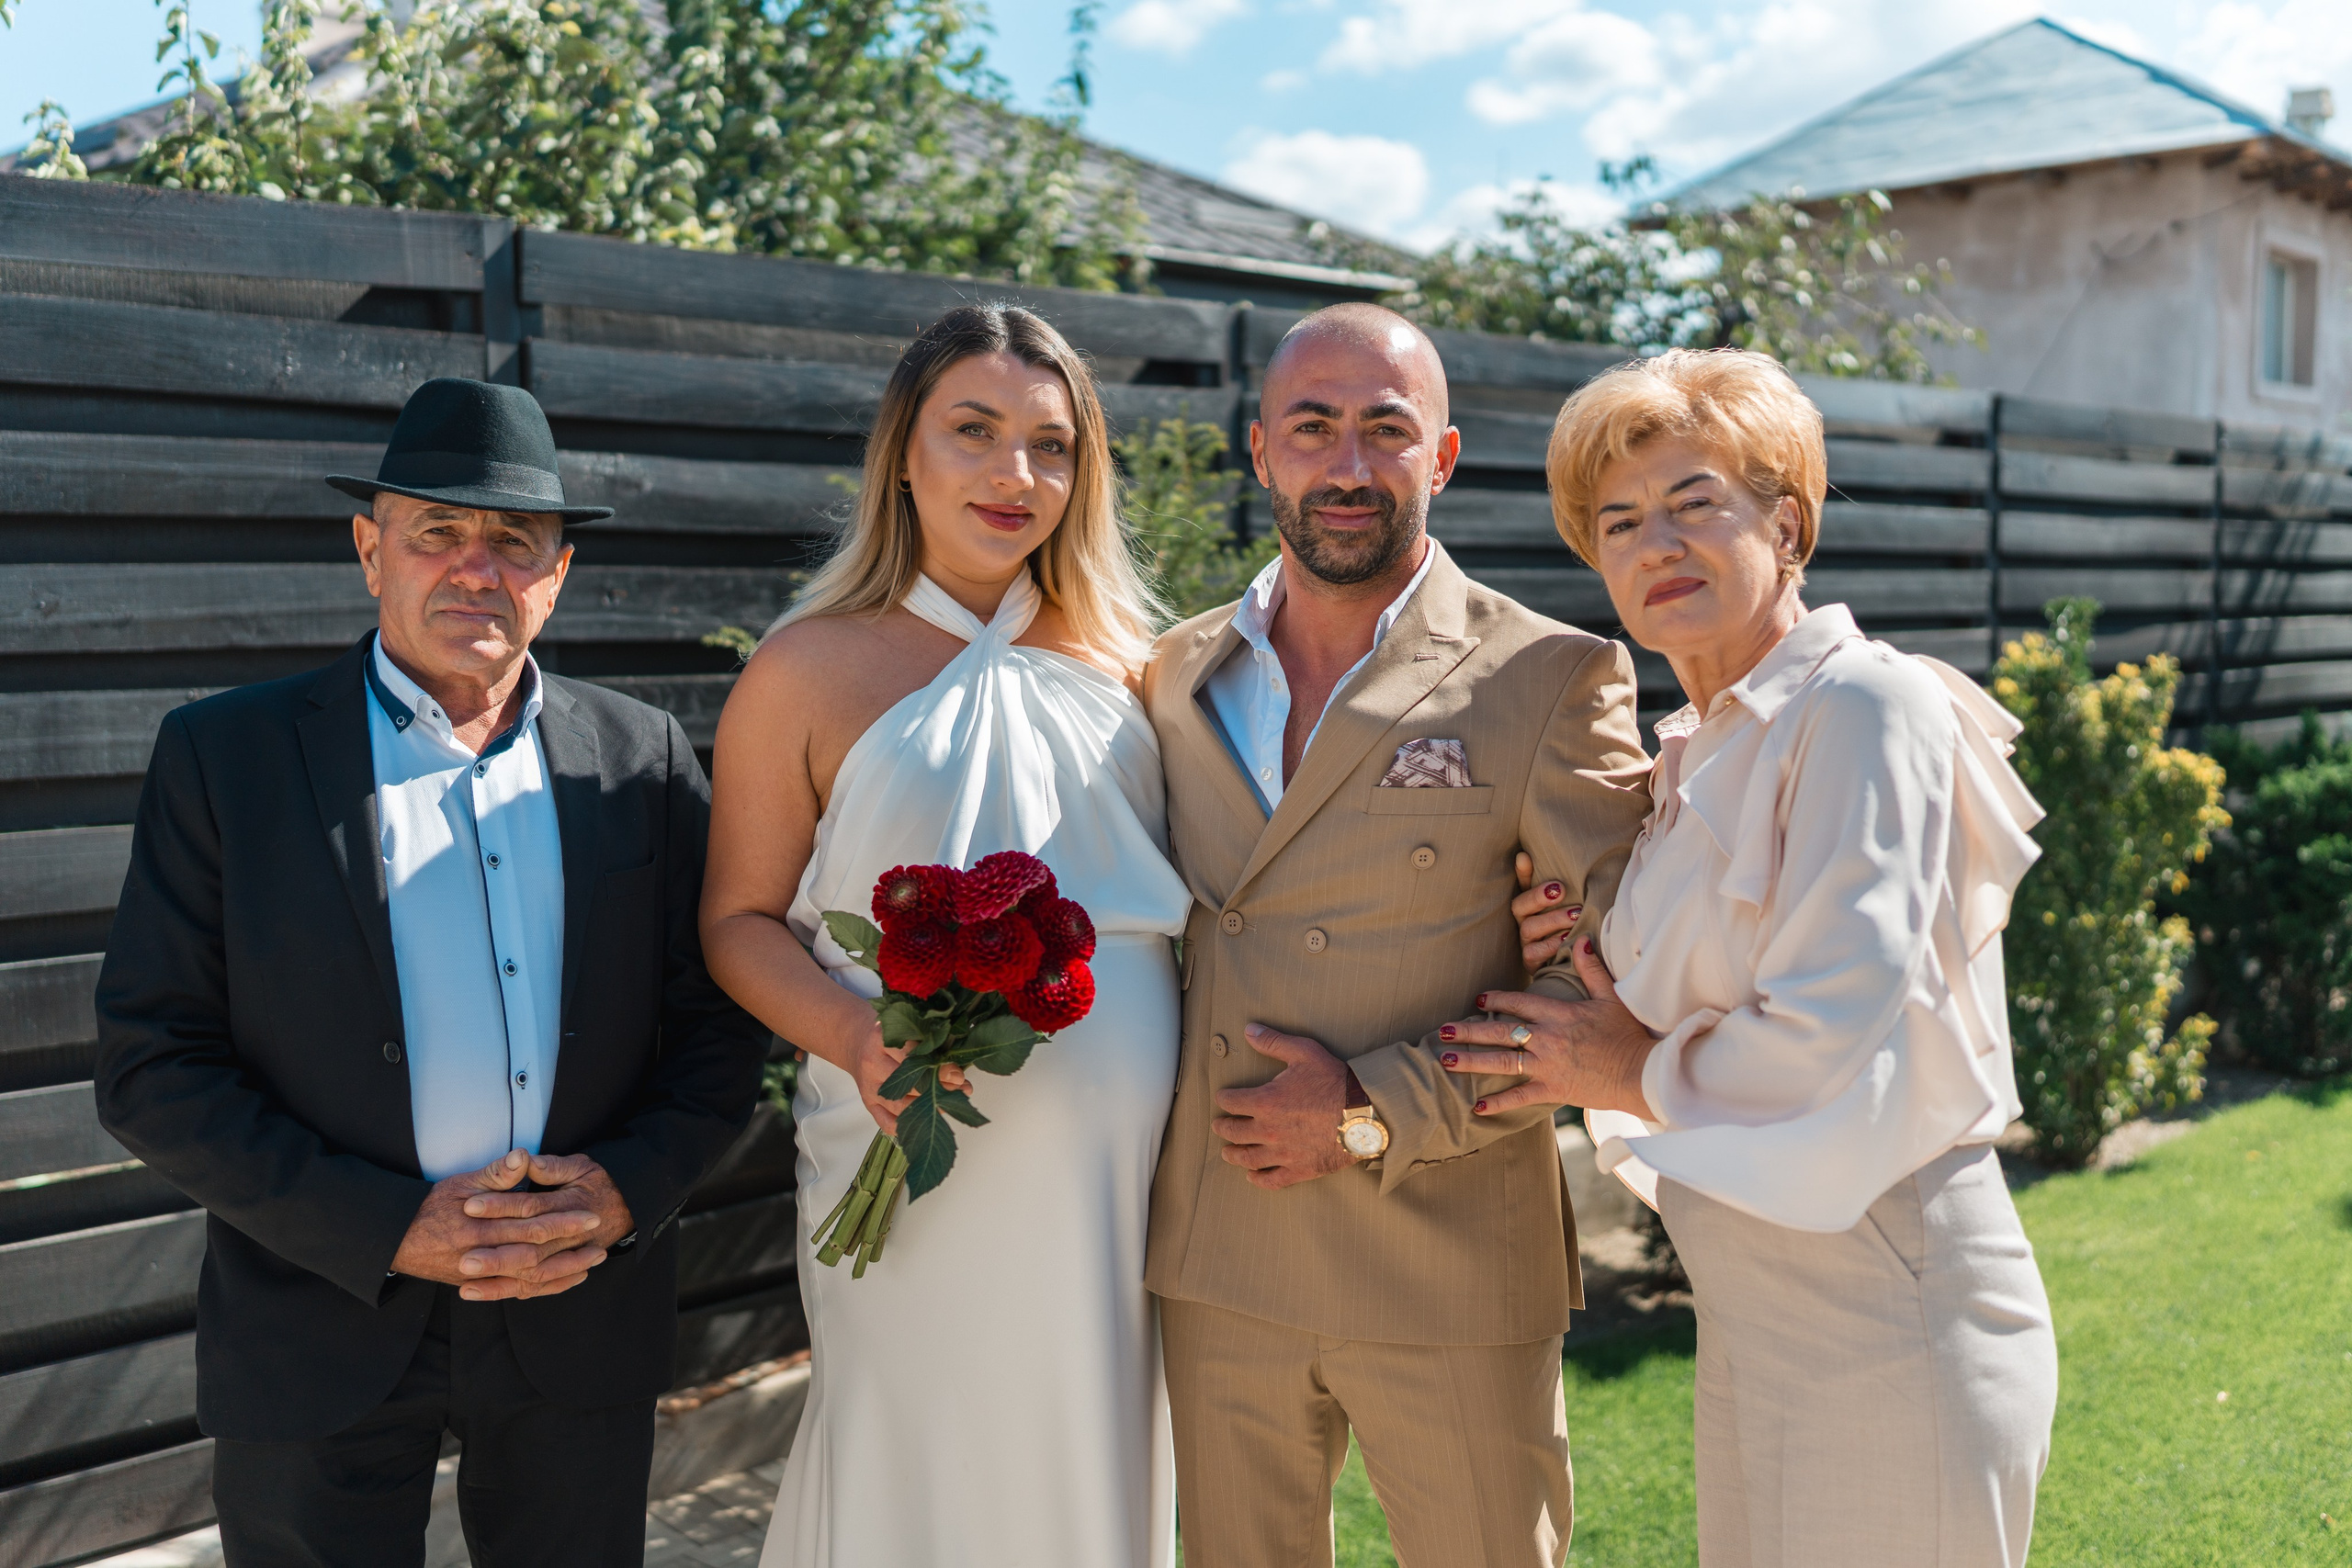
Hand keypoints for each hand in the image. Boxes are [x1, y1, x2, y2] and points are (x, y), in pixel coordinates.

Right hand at [390, 1149, 602, 1298]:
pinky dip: (543, 1287)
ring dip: (563, 1270)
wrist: (396, 1239)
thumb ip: (495, 1174)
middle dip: (569, 1246)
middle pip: (534, 1251)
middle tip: (600, 1239)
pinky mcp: (478, 1283)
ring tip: (593, 1262)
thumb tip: (522, 1156)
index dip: (562, 1218)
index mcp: (481, 1225)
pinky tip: (566, 1280)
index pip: (530, 1221)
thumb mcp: (460, 1183)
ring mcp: (481, 1272)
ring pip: (528, 1276)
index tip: (589, 1213)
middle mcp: (483, 1253)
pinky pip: (515, 1290)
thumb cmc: (430, 1207)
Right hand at [845, 1020, 968, 1135]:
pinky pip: (888, 1123)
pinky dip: (909, 1127)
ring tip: (951, 1104)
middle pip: (908, 1083)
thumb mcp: (906, 1030)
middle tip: (962, 1090)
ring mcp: (868, 1086)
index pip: (912, 1057)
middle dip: (939, 1088)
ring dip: (930, 1108)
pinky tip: (928, 1121)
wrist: (857, 1042)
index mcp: (881, 1039)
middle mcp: (872, 1064)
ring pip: (900, 1106)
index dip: (938, 1068)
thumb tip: (958, 1071)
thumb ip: (929, 1044)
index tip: (959, 1075)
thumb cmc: (890, 1035)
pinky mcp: (868, 1104)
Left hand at [1211, 1024, 1352, 1189]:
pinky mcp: (1299, 1170)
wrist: (1365, 1113)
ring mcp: (1282, 1153)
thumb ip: (1273, 1042)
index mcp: (1265, 1101)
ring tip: (1227, 1152)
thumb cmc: (1335, 1081)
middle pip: (1232, 1132)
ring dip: (1232, 1154)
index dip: (1224, 1098)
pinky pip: (1271, 1180)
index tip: (1224, 1098)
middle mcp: (1268, 1130)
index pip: (1230, 1102)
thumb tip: (1248, 1030)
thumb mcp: (1304, 1053)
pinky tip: (1252, 1176)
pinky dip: (1258, 1179)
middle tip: (1219, 1125)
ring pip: (1247, 1158)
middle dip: (1222, 1127)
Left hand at [1437, 938, 1656, 1118]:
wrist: (1641, 1073)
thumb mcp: (1611, 997)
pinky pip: (1519, 1097)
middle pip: (1499, 1032)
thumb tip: (1581, 940)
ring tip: (1445, 1059)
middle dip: (1468, 1030)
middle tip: (1443, 1029)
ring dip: (1470, 1061)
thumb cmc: (1628, 1035)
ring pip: (1500, 1062)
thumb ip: (1592, 969)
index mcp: (1558, 1013)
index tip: (1479, 999)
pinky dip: (1498, 1103)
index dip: (1496, 999)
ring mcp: (1546, 1066)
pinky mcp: (1552, 1090)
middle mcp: (1546, 1038)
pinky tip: (1477, 1106)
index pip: (1518, 1002)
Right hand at [1511, 851, 1581, 970]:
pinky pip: (1532, 954)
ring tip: (1575, 915)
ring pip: (1528, 928)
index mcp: (1535, 906)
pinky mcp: (1532, 963)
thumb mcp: (1580, 908)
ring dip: (1551, 920)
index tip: (1524, 857)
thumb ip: (1576, 890)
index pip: (1523, 884)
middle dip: (1537, 896)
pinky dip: (1550, 946)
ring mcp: (1528, 943)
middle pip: (1520, 905)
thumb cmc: (1583, 930)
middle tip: (1559, 889)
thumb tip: (1575, 865)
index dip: (1522, 872)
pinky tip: (1566, 939)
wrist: (1585, 973)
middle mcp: (1527, 922)